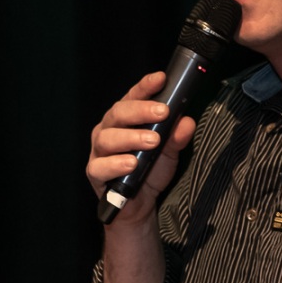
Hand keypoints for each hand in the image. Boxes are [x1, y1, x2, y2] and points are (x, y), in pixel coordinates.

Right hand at [85, 72, 198, 225]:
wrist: (140, 203)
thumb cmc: (151, 169)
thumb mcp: (169, 151)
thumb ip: (177, 136)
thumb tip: (186, 121)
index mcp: (125, 119)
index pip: (133, 96)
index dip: (145, 86)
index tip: (161, 78)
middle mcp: (109, 129)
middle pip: (118, 113)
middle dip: (141, 111)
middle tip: (163, 113)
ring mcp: (99, 151)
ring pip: (108, 138)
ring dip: (131, 137)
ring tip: (152, 141)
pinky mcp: (95, 172)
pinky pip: (100, 166)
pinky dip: (116, 164)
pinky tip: (132, 164)